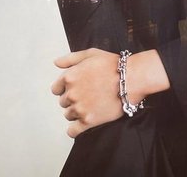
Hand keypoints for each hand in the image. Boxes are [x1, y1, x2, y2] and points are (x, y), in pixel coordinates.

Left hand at [51, 48, 170, 137]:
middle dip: (73, 98)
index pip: (56, 89)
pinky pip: (72, 131)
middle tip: (87, 94)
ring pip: (68, 115)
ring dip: (76, 111)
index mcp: (69, 77)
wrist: (130, 79)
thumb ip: (70, 58)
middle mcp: (71, 93)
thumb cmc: (112, 65)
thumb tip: (56, 63)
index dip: (65, 88)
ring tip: (91, 105)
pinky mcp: (88, 121)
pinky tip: (82, 123)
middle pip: (63, 102)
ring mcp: (79, 108)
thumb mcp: (90, 54)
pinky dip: (74, 129)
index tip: (76, 87)